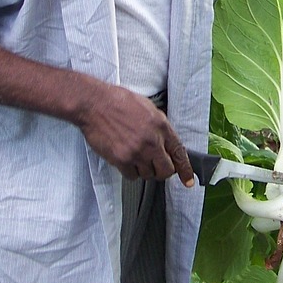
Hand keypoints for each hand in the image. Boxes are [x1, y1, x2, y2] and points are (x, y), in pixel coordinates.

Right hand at [76, 84, 194, 187]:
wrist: (94, 104)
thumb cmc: (118, 101)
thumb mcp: (147, 108)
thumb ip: (159, 126)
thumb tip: (166, 142)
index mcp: (161, 126)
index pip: (179, 153)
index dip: (185, 170)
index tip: (188, 180)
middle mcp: (152, 141)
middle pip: (166, 170)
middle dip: (162, 170)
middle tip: (154, 166)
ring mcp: (137, 152)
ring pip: (148, 175)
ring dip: (144, 169)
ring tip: (134, 155)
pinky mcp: (121, 160)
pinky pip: (132, 176)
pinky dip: (130, 171)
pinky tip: (125, 159)